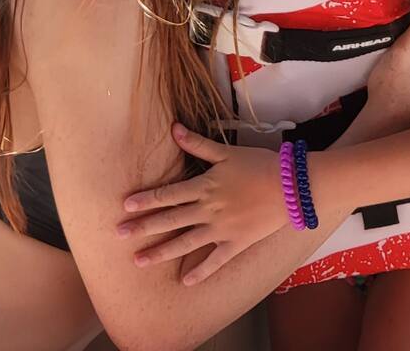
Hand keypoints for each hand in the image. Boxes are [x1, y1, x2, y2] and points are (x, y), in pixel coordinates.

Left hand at [117, 124, 290, 284]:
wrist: (291, 187)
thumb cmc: (259, 165)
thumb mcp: (227, 152)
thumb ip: (198, 144)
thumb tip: (174, 128)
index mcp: (204, 187)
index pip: (167, 195)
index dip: (145, 200)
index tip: (125, 207)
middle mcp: (207, 210)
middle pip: (169, 220)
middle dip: (142, 228)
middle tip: (118, 235)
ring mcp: (221, 230)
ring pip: (185, 243)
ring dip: (160, 252)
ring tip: (139, 261)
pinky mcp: (236, 243)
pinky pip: (215, 261)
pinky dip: (200, 272)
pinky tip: (185, 281)